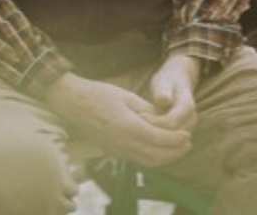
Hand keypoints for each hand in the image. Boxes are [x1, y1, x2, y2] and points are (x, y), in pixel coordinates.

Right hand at [44, 72, 191, 166]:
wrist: (69, 101)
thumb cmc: (97, 94)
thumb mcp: (126, 96)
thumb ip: (147, 110)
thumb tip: (164, 120)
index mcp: (128, 127)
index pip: (161, 140)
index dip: (177, 139)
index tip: (187, 134)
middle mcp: (123, 143)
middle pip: (157, 156)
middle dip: (176, 152)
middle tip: (187, 143)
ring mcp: (116, 149)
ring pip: (148, 162)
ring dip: (165, 158)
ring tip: (176, 148)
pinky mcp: (111, 151)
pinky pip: (137, 160)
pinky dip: (152, 158)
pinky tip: (157, 148)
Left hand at [143, 54, 200, 132]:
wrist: (179, 80)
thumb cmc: (169, 79)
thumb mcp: (164, 82)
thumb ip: (163, 92)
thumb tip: (164, 101)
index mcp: (187, 107)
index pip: (172, 122)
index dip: (156, 122)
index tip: (140, 116)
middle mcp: (191, 119)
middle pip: (174, 135)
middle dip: (155, 131)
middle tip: (136, 124)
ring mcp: (188, 126)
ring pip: (173, 139)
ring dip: (156, 135)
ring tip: (138, 127)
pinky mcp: (181, 129)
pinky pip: (171, 138)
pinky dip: (158, 135)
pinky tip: (143, 129)